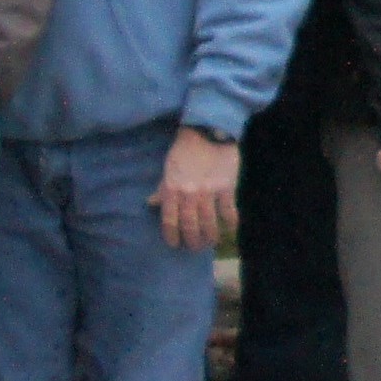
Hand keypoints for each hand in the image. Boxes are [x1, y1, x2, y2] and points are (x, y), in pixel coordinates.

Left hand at [156, 125, 240, 249]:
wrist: (208, 132)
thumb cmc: (185, 150)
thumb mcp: (168, 168)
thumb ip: (162, 188)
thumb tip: (151, 203)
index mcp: (172, 189)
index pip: (169, 221)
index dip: (171, 236)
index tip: (175, 244)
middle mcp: (189, 194)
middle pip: (190, 226)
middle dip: (192, 241)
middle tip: (195, 247)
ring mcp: (209, 192)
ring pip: (209, 223)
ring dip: (210, 237)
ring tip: (210, 242)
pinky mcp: (226, 187)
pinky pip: (228, 211)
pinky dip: (230, 223)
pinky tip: (230, 228)